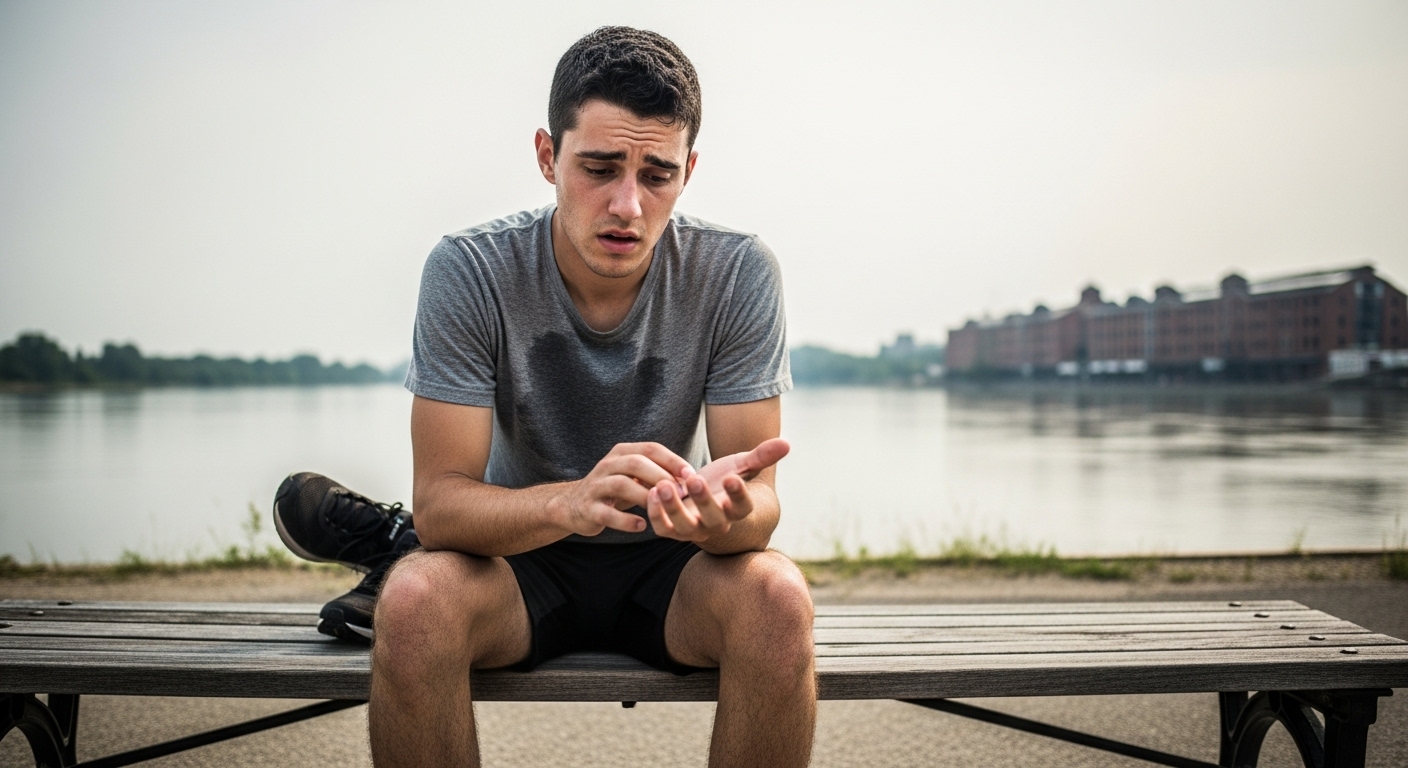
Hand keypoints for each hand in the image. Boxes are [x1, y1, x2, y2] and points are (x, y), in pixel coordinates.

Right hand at [550, 442, 693, 536]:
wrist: (573, 506)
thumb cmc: (613, 491)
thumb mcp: (633, 476)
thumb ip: (657, 473)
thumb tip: (692, 478)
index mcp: (621, 452)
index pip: (650, 449)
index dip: (672, 461)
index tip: (692, 475)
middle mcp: (607, 465)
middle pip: (636, 463)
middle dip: (661, 476)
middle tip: (682, 492)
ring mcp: (595, 486)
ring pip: (621, 485)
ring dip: (645, 496)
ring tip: (663, 508)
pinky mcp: (588, 508)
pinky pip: (607, 514)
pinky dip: (625, 520)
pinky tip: (642, 526)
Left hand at [646, 438, 789, 541]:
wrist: (705, 504)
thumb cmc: (725, 483)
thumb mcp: (742, 467)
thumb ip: (761, 456)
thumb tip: (787, 443)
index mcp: (737, 509)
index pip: (742, 506)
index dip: (739, 494)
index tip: (733, 478)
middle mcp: (717, 524)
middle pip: (714, 519)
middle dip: (704, 501)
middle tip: (695, 479)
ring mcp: (694, 529)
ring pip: (684, 527)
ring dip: (673, 508)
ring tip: (663, 485)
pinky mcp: (672, 530)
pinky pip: (663, 529)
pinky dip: (655, 514)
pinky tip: (651, 492)